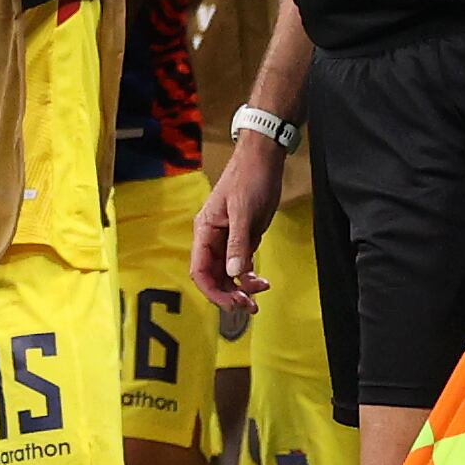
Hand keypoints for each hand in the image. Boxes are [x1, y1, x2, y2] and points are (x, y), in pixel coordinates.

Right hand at [192, 133, 284, 310]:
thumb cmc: (249, 177)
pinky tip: (262, 283)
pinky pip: (242, 265)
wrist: (264, 158)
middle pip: (214, 276)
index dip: (213, 291)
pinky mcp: (244, 238)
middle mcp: (213, 238)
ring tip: (258, 299)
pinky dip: (250, 278)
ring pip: (228, 274)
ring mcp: (229, 240)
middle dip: (229, 294)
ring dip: (241, 289)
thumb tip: (234, 274)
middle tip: (249, 306)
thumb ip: (238, 243)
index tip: (231, 303)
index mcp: (205, 231)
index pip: (200, 270)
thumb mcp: (243, 211)